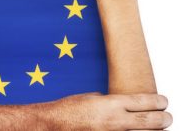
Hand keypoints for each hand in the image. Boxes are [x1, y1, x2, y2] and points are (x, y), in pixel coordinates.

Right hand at [46, 93, 171, 129]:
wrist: (55, 123)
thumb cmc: (71, 108)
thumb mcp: (92, 97)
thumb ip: (110, 102)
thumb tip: (122, 106)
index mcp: (111, 103)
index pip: (142, 102)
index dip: (157, 101)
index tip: (164, 101)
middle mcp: (115, 120)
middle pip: (149, 121)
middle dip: (163, 119)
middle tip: (168, 117)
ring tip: (157, 127)